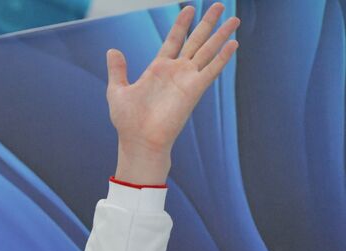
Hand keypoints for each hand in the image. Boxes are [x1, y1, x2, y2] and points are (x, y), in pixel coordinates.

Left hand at [106, 2, 238, 185]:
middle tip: (220, 4)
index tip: (189, 8)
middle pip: (196, 41)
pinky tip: (233, 44)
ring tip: (234, 19)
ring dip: (221, 35)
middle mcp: (176, 71)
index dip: (181, 24)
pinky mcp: (194, 90)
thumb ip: (118, 70)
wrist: (139, 141)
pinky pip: (211, 70)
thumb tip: (112, 50)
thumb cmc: (128, 121)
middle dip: (207, 23)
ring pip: (208, 51)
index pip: (174, 40)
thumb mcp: (117, 91)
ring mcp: (187, 79)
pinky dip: (222, 57)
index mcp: (158, 69)